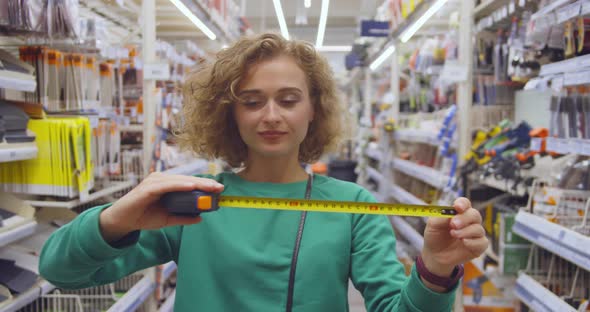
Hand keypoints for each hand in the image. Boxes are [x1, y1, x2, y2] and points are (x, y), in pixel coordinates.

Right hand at [99, 172, 223, 241]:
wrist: (123, 222)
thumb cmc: (144, 217)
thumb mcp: (168, 219)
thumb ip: (183, 218)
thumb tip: (200, 218)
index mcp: (167, 185)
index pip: (189, 183)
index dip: (204, 185)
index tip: (219, 189)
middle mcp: (161, 180)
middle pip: (187, 180)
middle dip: (204, 183)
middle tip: (219, 187)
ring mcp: (154, 182)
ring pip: (179, 181)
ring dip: (196, 184)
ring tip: (210, 187)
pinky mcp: (148, 188)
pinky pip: (167, 185)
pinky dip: (179, 185)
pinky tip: (191, 187)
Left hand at [422, 198, 487, 277]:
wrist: (435, 255)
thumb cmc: (435, 236)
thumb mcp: (433, 225)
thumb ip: (441, 217)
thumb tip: (451, 212)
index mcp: (458, 213)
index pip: (465, 203)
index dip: (463, 204)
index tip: (457, 207)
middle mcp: (469, 221)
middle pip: (474, 214)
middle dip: (464, 218)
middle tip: (453, 224)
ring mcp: (475, 234)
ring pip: (478, 229)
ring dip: (465, 231)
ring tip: (453, 234)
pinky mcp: (478, 246)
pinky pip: (482, 242)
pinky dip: (472, 242)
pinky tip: (463, 242)